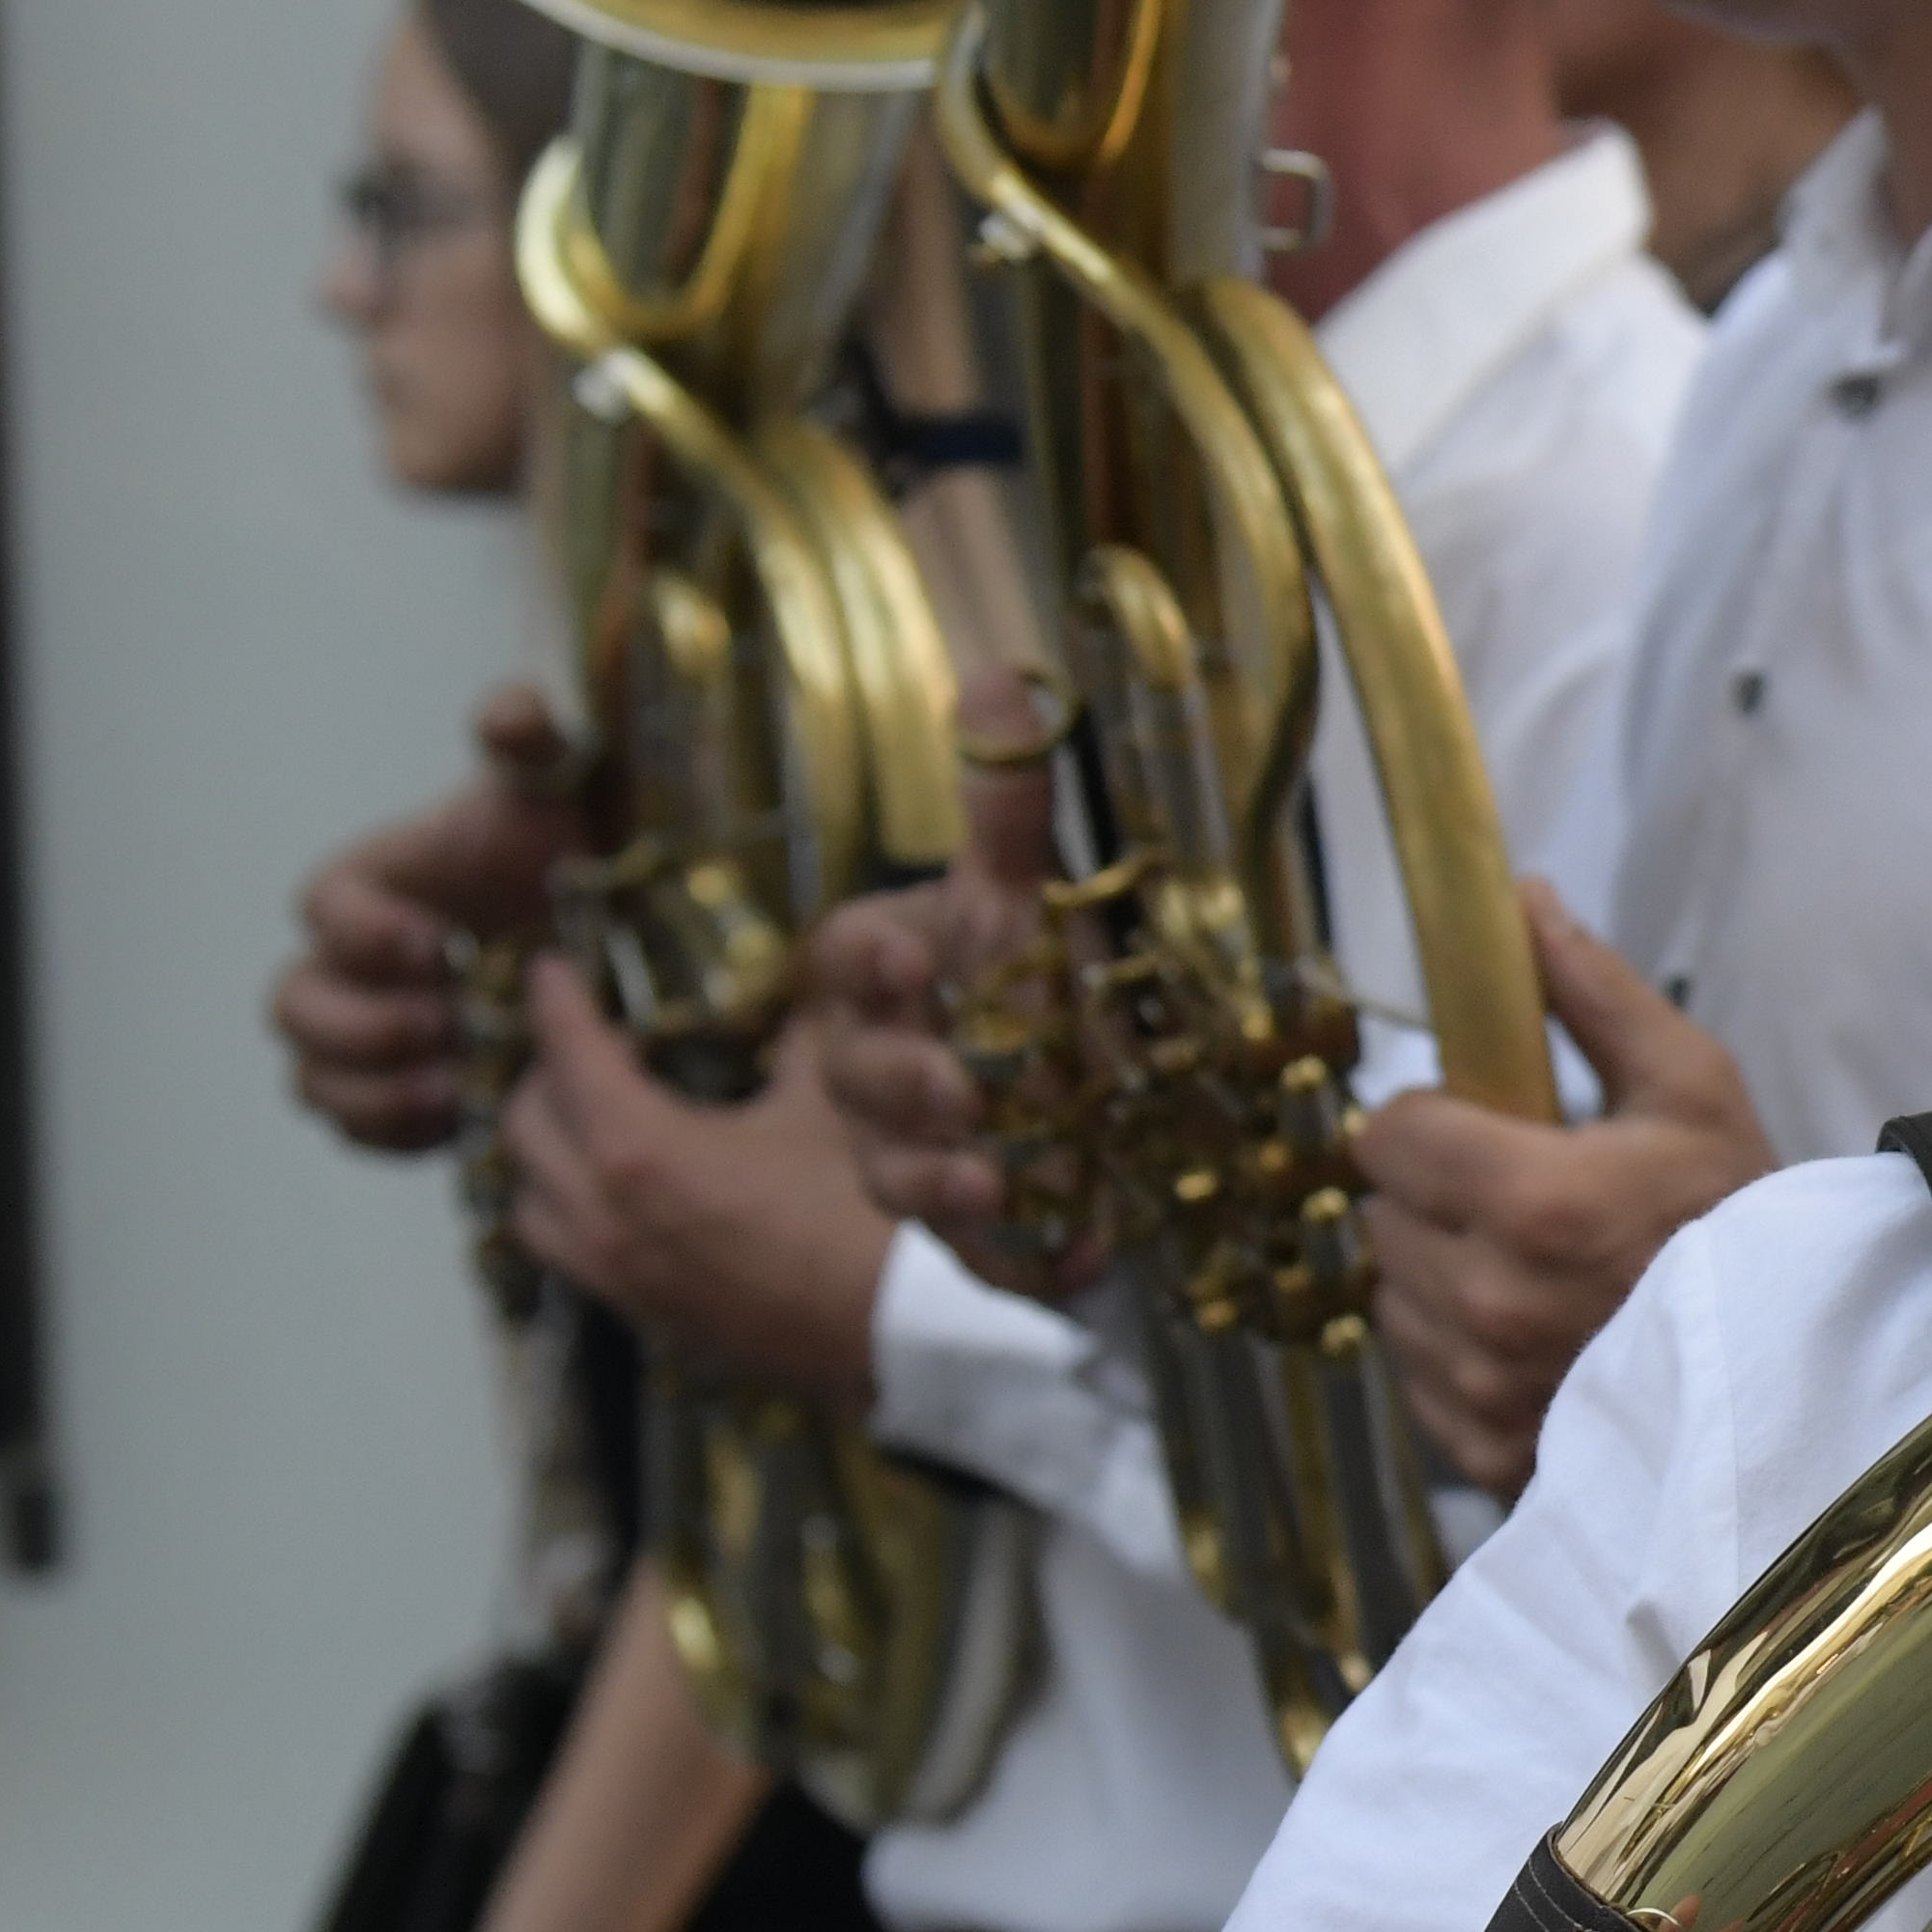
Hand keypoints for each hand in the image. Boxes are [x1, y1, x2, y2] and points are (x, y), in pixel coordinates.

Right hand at [270, 691, 585, 1153]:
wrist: (603, 922)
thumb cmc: (564, 842)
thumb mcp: (555, 782)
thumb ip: (528, 734)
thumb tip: (507, 714)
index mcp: (369, 885)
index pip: (320, 909)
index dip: (365, 934)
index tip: (437, 945)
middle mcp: (351, 964)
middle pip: (293, 1008)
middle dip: (361, 1027)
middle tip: (444, 1027)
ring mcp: (369, 1033)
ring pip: (311, 1080)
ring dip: (373, 1093)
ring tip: (457, 1089)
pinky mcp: (401, 1093)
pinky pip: (357, 1132)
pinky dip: (396, 1137)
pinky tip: (463, 1121)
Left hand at [499, 966, 898, 1408]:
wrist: (900, 1333)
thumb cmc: (864, 1214)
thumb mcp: (830, 1101)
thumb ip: (798, 1035)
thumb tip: (796, 991)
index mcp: (639, 1150)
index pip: (567, 1053)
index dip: (555, 1001)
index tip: (551, 969)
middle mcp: (602, 1216)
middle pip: (525, 1125)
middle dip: (550, 1072)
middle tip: (598, 1046)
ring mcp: (614, 1275)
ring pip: (529, 1199)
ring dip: (549, 1151)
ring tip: (597, 1122)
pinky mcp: (641, 1315)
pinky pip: (568, 1251)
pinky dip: (573, 1208)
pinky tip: (628, 1190)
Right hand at [810, 682, 1074, 1277]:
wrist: (1087, 1092)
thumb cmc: (1033, 970)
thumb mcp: (1027, 890)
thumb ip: (1009, 804)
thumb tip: (1000, 672)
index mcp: (884, 978)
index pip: (845, 958)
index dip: (867, 963)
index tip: (910, 961)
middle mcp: (880, 1068)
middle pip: (862, 1076)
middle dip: (906, 1083)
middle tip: (963, 1089)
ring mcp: (918, 1155)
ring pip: (900, 1175)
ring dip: (943, 1181)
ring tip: (999, 1182)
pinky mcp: (977, 1232)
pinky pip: (983, 1256)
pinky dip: (1027, 1259)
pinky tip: (1081, 1257)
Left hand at [1350, 895, 1776, 1490]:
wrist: (1805, 1371)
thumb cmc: (1750, 1220)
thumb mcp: (1690, 1086)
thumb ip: (1591, 993)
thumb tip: (1520, 900)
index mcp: (1531, 1201)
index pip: (1386, 1136)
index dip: (1432, 1121)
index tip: (1487, 1128)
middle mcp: (1489, 1304)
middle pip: (1382, 1216)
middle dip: (1437, 1197)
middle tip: (1523, 1202)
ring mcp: (1483, 1389)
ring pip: (1393, 1300)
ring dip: (1441, 1278)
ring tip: (1535, 1274)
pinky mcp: (1485, 1451)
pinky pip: (1419, 1383)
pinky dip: (1457, 1359)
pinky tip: (1535, 1340)